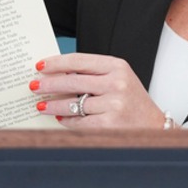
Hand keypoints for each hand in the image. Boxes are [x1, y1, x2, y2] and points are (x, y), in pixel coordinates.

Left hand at [30, 53, 166, 128]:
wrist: (154, 126)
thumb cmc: (132, 101)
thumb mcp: (118, 79)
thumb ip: (92, 75)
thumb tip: (57, 75)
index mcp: (117, 66)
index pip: (79, 60)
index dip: (56, 63)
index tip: (40, 66)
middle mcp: (116, 82)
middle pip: (72, 81)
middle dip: (48, 84)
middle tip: (33, 86)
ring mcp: (114, 104)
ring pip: (73, 104)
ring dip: (53, 106)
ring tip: (42, 106)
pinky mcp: (109, 123)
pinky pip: (80, 121)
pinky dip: (67, 121)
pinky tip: (61, 119)